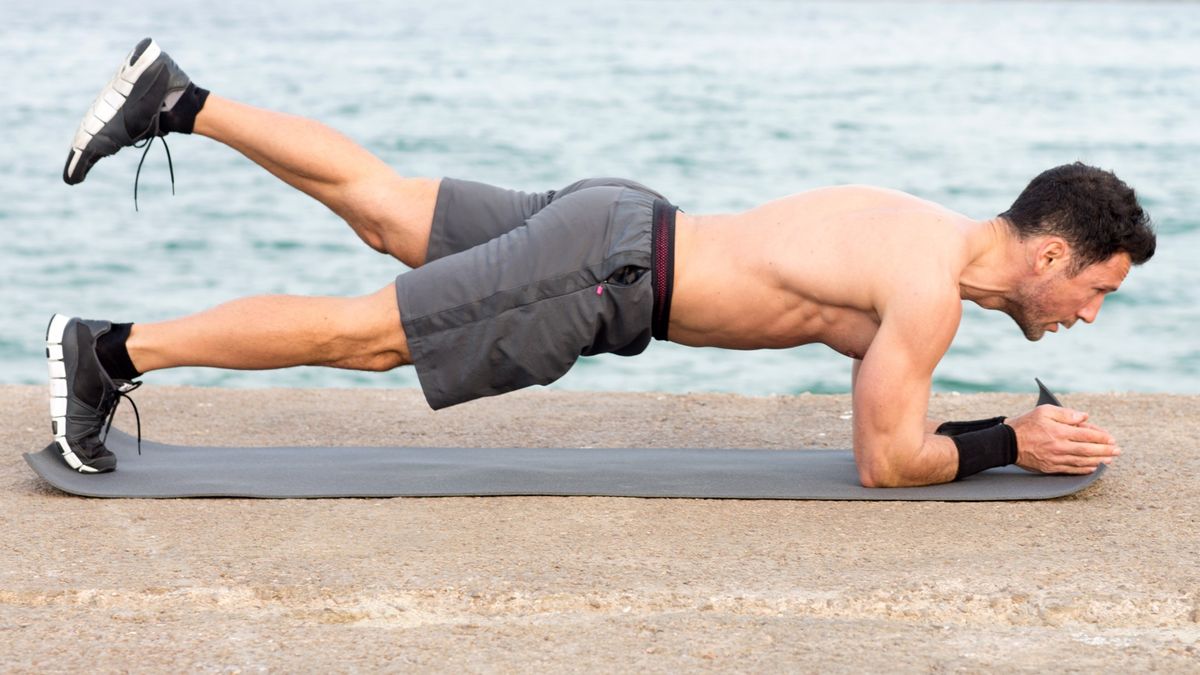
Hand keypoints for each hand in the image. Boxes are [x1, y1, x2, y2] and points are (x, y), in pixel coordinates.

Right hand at [1004, 405, 1120, 473]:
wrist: (1007, 443)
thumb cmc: (1026, 424)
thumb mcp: (1044, 411)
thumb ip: (1066, 414)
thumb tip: (1084, 417)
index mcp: (1059, 431)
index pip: (1087, 435)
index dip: (1102, 437)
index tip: (1111, 439)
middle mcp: (1060, 446)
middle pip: (1088, 450)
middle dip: (1105, 451)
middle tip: (1117, 451)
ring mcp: (1056, 458)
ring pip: (1082, 461)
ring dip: (1099, 460)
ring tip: (1109, 459)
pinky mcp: (1051, 467)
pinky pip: (1072, 470)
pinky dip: (1084, 469)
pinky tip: (1092, 467)